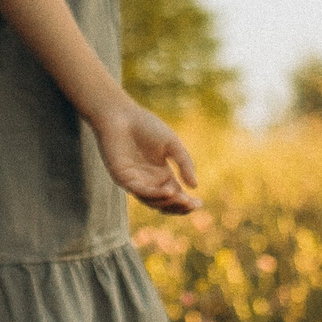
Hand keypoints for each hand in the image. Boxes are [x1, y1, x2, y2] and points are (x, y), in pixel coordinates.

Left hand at [86, 98, 201, 213]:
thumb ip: (184, 163)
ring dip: (168, 202)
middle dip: (179, 206)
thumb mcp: (172, 144)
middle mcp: (148, 181)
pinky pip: (140, 191)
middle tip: (191, 204)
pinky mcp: (123, 178)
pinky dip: (154, 194)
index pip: (176, 195)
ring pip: (152, 201)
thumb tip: (194, 186)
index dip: (187, 203)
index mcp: (161, 174)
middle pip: (165, 203)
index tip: (200, 203)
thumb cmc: (146, 125)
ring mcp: (135, 181)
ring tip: (182, 198)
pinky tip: (168, 191)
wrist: (121, 114)